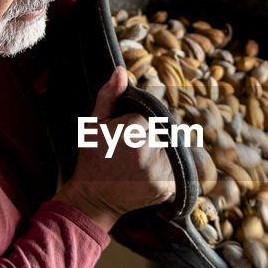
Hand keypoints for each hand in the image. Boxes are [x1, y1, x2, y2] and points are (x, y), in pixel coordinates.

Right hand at [54, 67, 175, 231]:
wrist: (92, 197)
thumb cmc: (93, 157)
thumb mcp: (95, 123)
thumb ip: (109, 95)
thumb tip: (121, 70)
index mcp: (132, 129)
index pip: (149, 117)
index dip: (136, 127)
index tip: (123, 139)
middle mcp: (147, 149)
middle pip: (161, 133)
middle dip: (149, 139)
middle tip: (128, 154)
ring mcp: (158, 170)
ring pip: (170, 150)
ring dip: (159, 154)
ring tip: (136, 165)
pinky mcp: (166, 186)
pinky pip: (175, 168)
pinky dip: (165, 169)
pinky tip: (145, 174)